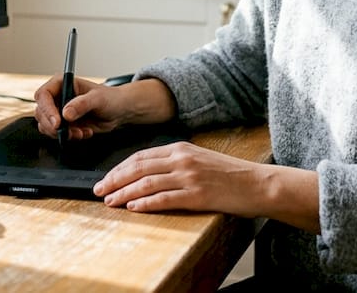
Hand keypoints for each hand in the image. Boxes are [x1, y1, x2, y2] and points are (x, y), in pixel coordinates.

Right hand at [33, 76, 176, 140]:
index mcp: (62, 83)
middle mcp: (57, 97)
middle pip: (41, 113)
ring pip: (46, 126)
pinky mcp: (64, 124)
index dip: (47, 110)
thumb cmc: (110, 98)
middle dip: (54, 126)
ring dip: (62, 133)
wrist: (119, 111)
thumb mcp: (98, 99)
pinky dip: (69, 137)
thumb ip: (81, 105)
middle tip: (69, 132)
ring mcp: (59, 111)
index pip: (43, 95)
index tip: (57, 123)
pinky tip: (84, 132)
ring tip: (81, 132)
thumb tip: (66, 114)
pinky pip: (56, 134)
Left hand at [94, 142, 266, 215]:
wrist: (258, 183)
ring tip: (110, 201)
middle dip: (114, 179)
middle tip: (98, 190)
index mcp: (181, 148)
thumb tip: (149, 172)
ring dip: (123, 193)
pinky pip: (164, 199)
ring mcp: (189, 177)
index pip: (140, 156)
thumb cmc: (230, 174)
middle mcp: (182, 159)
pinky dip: (145, 203)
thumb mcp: (200, 158)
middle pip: (138, 168)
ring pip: (146, 183)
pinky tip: (133, 208)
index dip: (119, 168)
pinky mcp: (197, 195)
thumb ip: (176, 161)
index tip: (106, 177)